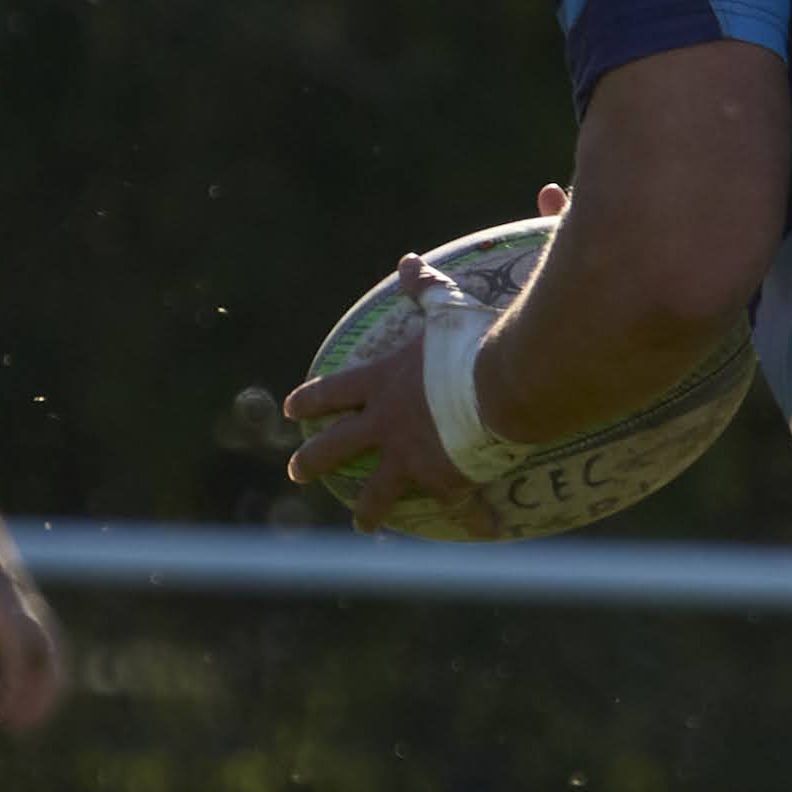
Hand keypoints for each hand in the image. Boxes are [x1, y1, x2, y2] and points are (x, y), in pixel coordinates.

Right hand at [0, 572, 68, 731]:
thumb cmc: (1, 608)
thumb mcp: (14, 632)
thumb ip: (22, 653)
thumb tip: (18, 675)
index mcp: (50, 642)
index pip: (58, 680)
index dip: (47, 704)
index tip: (32, 723)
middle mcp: (46, 640)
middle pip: (54, 683)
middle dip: (41, 710)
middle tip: (24, 731)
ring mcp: (31, 637)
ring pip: (35, 681)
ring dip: (24, 707)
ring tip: (10, 726)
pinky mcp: (12, 634)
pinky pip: (15, 672)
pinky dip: (10, 694)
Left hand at [280, 260, 492, 533]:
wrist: (502, 384)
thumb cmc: (471, 343)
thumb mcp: (445, 309)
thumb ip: (425, 288)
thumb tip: (407, 261)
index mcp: (382, 384)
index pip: (332, 393)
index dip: (309, 402)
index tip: (289, 412)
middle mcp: (386, 424)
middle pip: (337, 447)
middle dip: (312, 461)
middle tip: (297, 471)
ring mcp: (411, 457)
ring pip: (378, 491)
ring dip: (368, 510)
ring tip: (361, 524)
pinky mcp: (444, 481)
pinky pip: (460, 506)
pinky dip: (475, 518)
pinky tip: (486, 531)